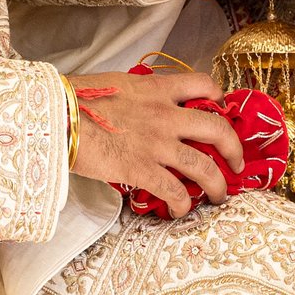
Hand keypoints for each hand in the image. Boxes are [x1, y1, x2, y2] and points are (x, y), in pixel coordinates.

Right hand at [68, 68, 246, 215]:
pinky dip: (182, 204)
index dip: (218, 97)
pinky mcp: (141, 169)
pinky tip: (180, 210)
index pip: (202, 83)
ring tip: (219, 195)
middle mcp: (165, 115)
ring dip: (217, 184)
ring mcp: (156, 144)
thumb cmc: (78, 98)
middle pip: (217, 128)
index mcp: (157, 89)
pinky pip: (173, 191)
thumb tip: (143, 105)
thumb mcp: (118, 84)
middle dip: (233, 147)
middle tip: (236, 162)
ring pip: (203, 165)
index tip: (220, 109)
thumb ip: (139, 94)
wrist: (58, 115)